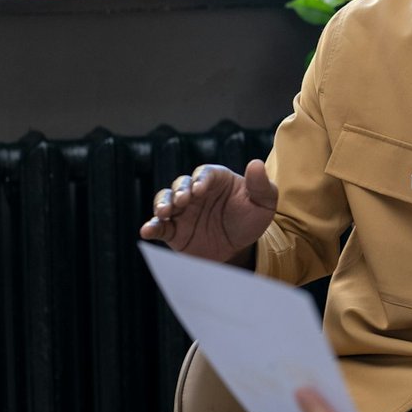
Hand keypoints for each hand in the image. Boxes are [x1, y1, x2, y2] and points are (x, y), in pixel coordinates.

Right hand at [138, 160, 276, 263]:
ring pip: (166, 200)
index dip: (201, 179)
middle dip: (179, 190)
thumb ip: (261, 185)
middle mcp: (195, 192)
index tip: (200, 189)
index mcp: (216, 180)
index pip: (205, 173)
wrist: (242, 248)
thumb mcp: (263, 203)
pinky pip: (160, 226)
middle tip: (183, 200)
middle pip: (181, 184)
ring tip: (164, 212)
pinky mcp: (174, 230)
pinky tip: (147, 231)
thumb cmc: (251, 219)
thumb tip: (256, 163)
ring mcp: (183, 210)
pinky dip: (151, 227)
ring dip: (162, 203)